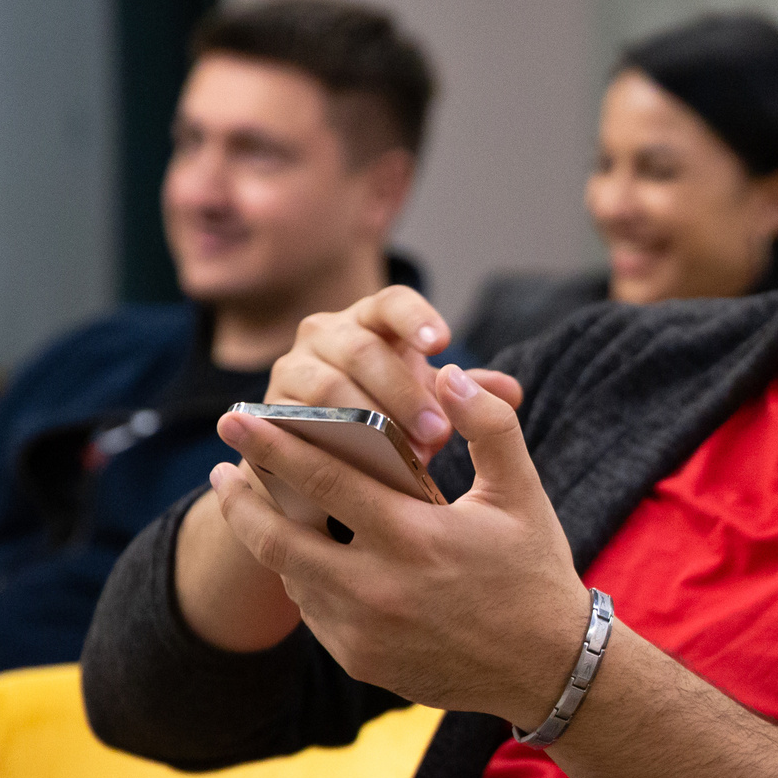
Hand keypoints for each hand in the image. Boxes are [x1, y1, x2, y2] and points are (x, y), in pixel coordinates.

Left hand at [207, 362, 588, 721]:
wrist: (547, 667)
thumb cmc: (533, 571)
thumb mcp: (522, 492)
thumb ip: (490, 425)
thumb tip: (450, 373)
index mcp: (413, 536)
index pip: (323, 479)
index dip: (273, 444)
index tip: (238, 418)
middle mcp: (377, 587)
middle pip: (279, 535)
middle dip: (240, 496)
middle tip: (219, 467)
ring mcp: (363, 631)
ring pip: (290, 575)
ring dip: (269, 537)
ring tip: (256, 508)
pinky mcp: (359, 660)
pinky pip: (312, 612)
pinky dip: (303, 578)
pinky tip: (307, 557)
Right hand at [266, 285, 522, 462]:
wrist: (331, 475)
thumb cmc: (393, 428)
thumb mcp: (433, 407)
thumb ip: (472, 396)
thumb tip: (509, 392)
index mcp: (372, 322)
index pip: (392, 303)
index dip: (416, 318)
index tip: (444, 344)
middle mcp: (326, 335)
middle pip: (363, 349)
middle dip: (404, 392)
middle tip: (440, 432)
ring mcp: (291, 369)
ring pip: (327, 385)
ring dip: (369, 420)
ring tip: (407, 455)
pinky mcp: (268, 410)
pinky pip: (294, 422)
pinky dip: (330, 443)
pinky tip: (360, 466)